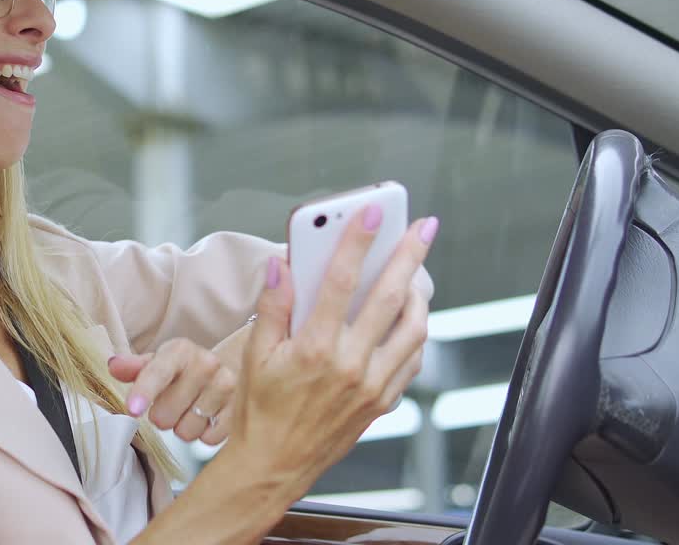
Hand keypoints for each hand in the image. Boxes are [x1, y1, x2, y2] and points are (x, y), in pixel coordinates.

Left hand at [108, 339, 235, 444]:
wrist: (231, 368)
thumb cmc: (185, 369)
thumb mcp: (160, 362)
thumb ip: (135, 367)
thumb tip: (114, 366)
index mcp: (181, 350)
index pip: (158, 372)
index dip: (144, 391)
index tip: (132, 409)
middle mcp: (206, 364)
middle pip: (165, 413)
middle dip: (163, 415)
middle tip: (173, 404)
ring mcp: (227, 386)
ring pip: (186, 431)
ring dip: (183, 427)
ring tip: (192, 409)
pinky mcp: (240, 410)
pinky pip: (208, 438)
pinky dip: (203, 433)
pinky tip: (208, 417)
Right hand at [226, 206, 436, 494]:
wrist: (274, 465)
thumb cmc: (260, 409)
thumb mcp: (255, 354)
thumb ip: (272, 306)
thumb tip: (280, 264)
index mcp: (314, 348)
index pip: (340, 281)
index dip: (358, 241)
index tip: (373, 213)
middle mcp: (349, 365)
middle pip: (390, 297)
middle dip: (409, 255)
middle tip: (423, 227)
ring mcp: (372, 385)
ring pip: (413, 328)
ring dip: (419, 294)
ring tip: (415, 272)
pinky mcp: (383, 401)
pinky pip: (412, 358)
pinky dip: (415, 332)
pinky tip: (406, 317)